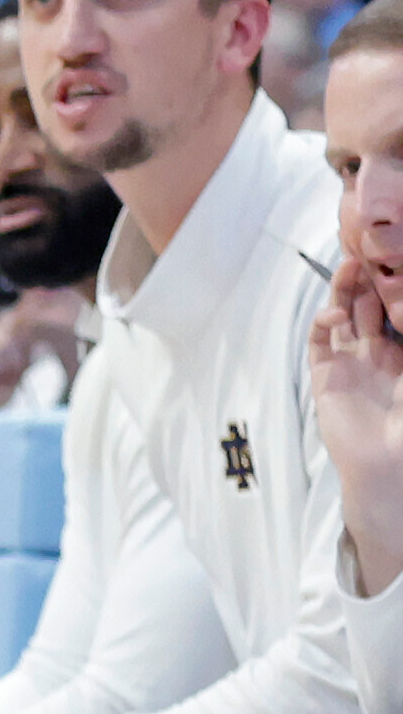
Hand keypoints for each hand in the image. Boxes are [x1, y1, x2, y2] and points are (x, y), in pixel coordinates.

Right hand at [310, 251, 402, 592]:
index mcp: (402, 352)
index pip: (394, 309)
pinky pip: (320, 342)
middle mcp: (376, 352)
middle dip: (368, 279)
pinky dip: (323, 324)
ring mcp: (349, 362)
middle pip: (368, 306)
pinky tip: (333, 315)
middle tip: (368, 251)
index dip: (391, 284)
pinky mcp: (325, 376)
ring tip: (349, 265)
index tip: (393, 257)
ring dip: (344, 292)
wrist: (385, 462)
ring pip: (345, 317)